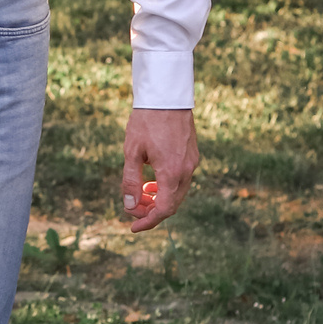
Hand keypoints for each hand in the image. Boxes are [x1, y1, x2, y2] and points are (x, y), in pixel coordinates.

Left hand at [120, 107, 198, 232]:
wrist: (166, 95)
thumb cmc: (146, 121)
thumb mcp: (132, 152)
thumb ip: (130, 181)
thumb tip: (130, 206)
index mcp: (172, 172)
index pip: (164, 209)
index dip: (148, 222)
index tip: (133, 227)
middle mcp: (187, 170)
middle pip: (172, 204)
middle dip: (152, 211)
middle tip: (133, 210)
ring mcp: (192, 162)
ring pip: (178, 192)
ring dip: (159, 198)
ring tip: (141, 194)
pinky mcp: (192, 155)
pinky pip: (181, 179)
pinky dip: (167, 186)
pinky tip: (152, 180)